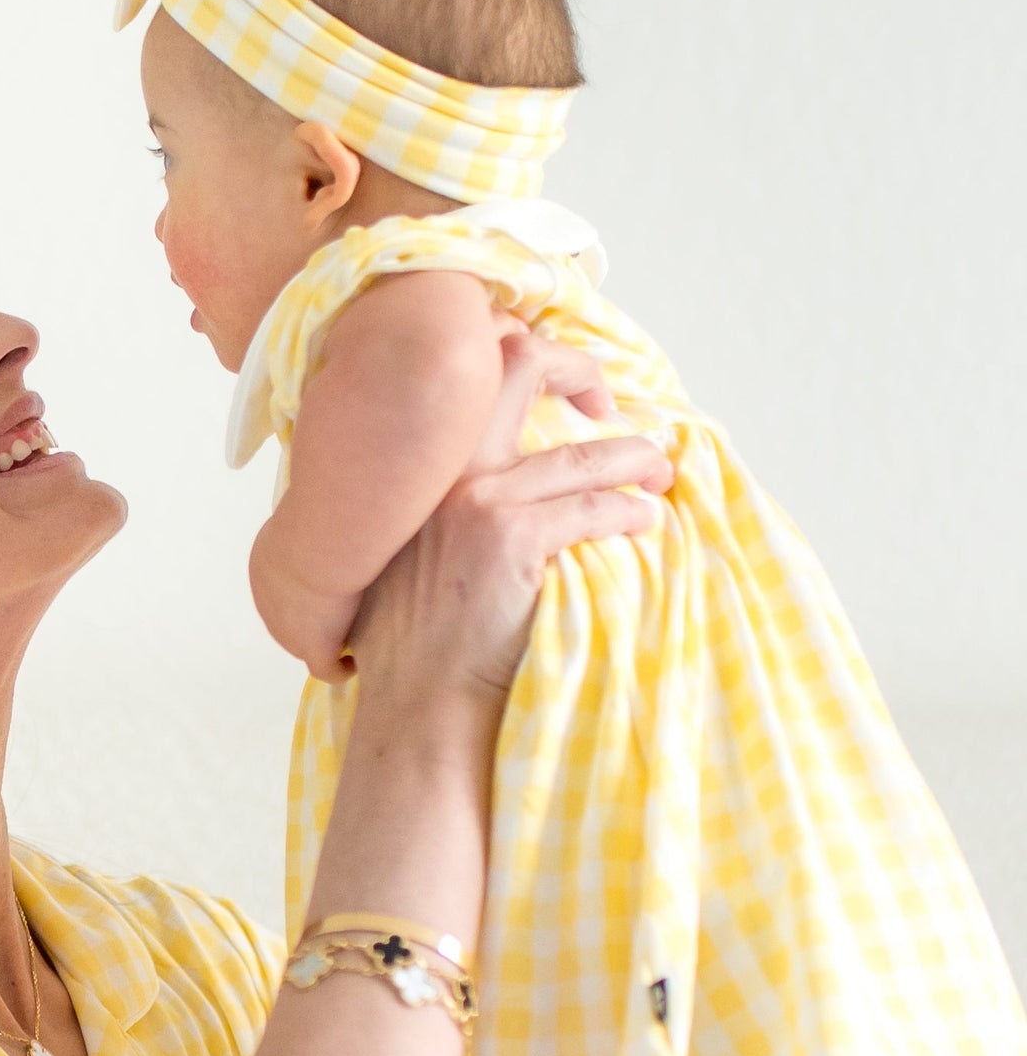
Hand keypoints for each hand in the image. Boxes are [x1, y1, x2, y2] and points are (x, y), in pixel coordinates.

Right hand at [351, 327, 672, 722]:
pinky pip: (593, 507)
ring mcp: (476, 502)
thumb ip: (429, 512)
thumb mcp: (398, 558)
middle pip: (516, 370)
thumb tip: (481, 490)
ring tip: (658, 471)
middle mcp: (440, 472)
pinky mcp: (512, 539)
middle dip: (577, 369)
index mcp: (413, 470)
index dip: (519, 353)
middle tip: (610, 400)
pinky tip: (645, 519)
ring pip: (579, 453)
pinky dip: (628, 510)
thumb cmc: (411, 646)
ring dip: (632, 457)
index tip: (561, 382)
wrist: (416, 702)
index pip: (465, 376)